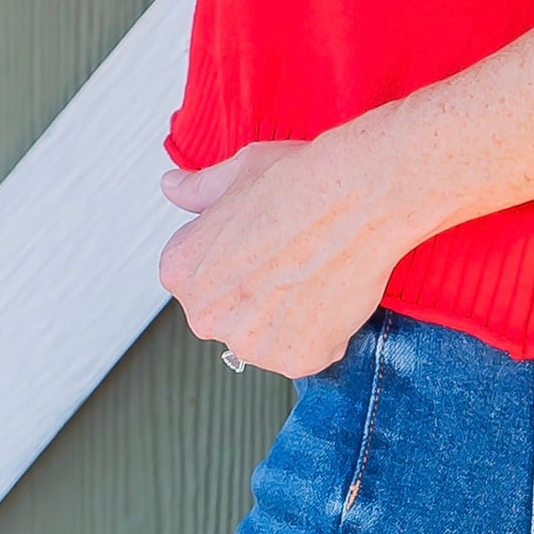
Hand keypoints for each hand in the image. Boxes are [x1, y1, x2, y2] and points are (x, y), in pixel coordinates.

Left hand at [158, 130, 415, 379]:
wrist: (361, 196)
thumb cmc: (303, 181)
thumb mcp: (238, 172)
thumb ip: (198, 190)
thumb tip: (172, 186)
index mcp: (182, 270)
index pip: (200, 278)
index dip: (236, 258)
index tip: (262, 243)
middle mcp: (206, 317)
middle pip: (230, 313)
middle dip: (256, 294)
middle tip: (290, 257)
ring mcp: (252, 344)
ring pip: (267, 338)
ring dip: (288, 317)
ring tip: (314, 271)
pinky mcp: (298, 361)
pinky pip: (307, 352)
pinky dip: (323, 332)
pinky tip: (332, 291)